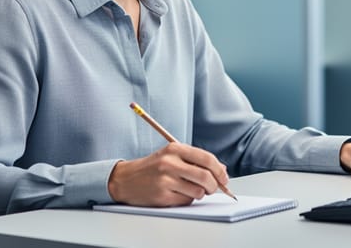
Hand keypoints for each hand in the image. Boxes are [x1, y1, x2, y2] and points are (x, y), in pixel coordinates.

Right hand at [107, 143, 229, 206]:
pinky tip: (177, 194)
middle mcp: (170, 163)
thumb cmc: (154, 167)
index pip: (207, 159)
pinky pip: (186, 201)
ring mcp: (165, 180)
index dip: (219, 170)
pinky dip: (187, 199)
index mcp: (175, 149)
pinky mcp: (162, 195)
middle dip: (214, 185)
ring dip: (199, 193)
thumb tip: (222, 171)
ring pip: (198, 191)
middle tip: (212, 188)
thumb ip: (196, 160)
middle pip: (205, 176)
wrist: (126, 179)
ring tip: (189, 189)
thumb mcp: (173, 156)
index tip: (224, 178)